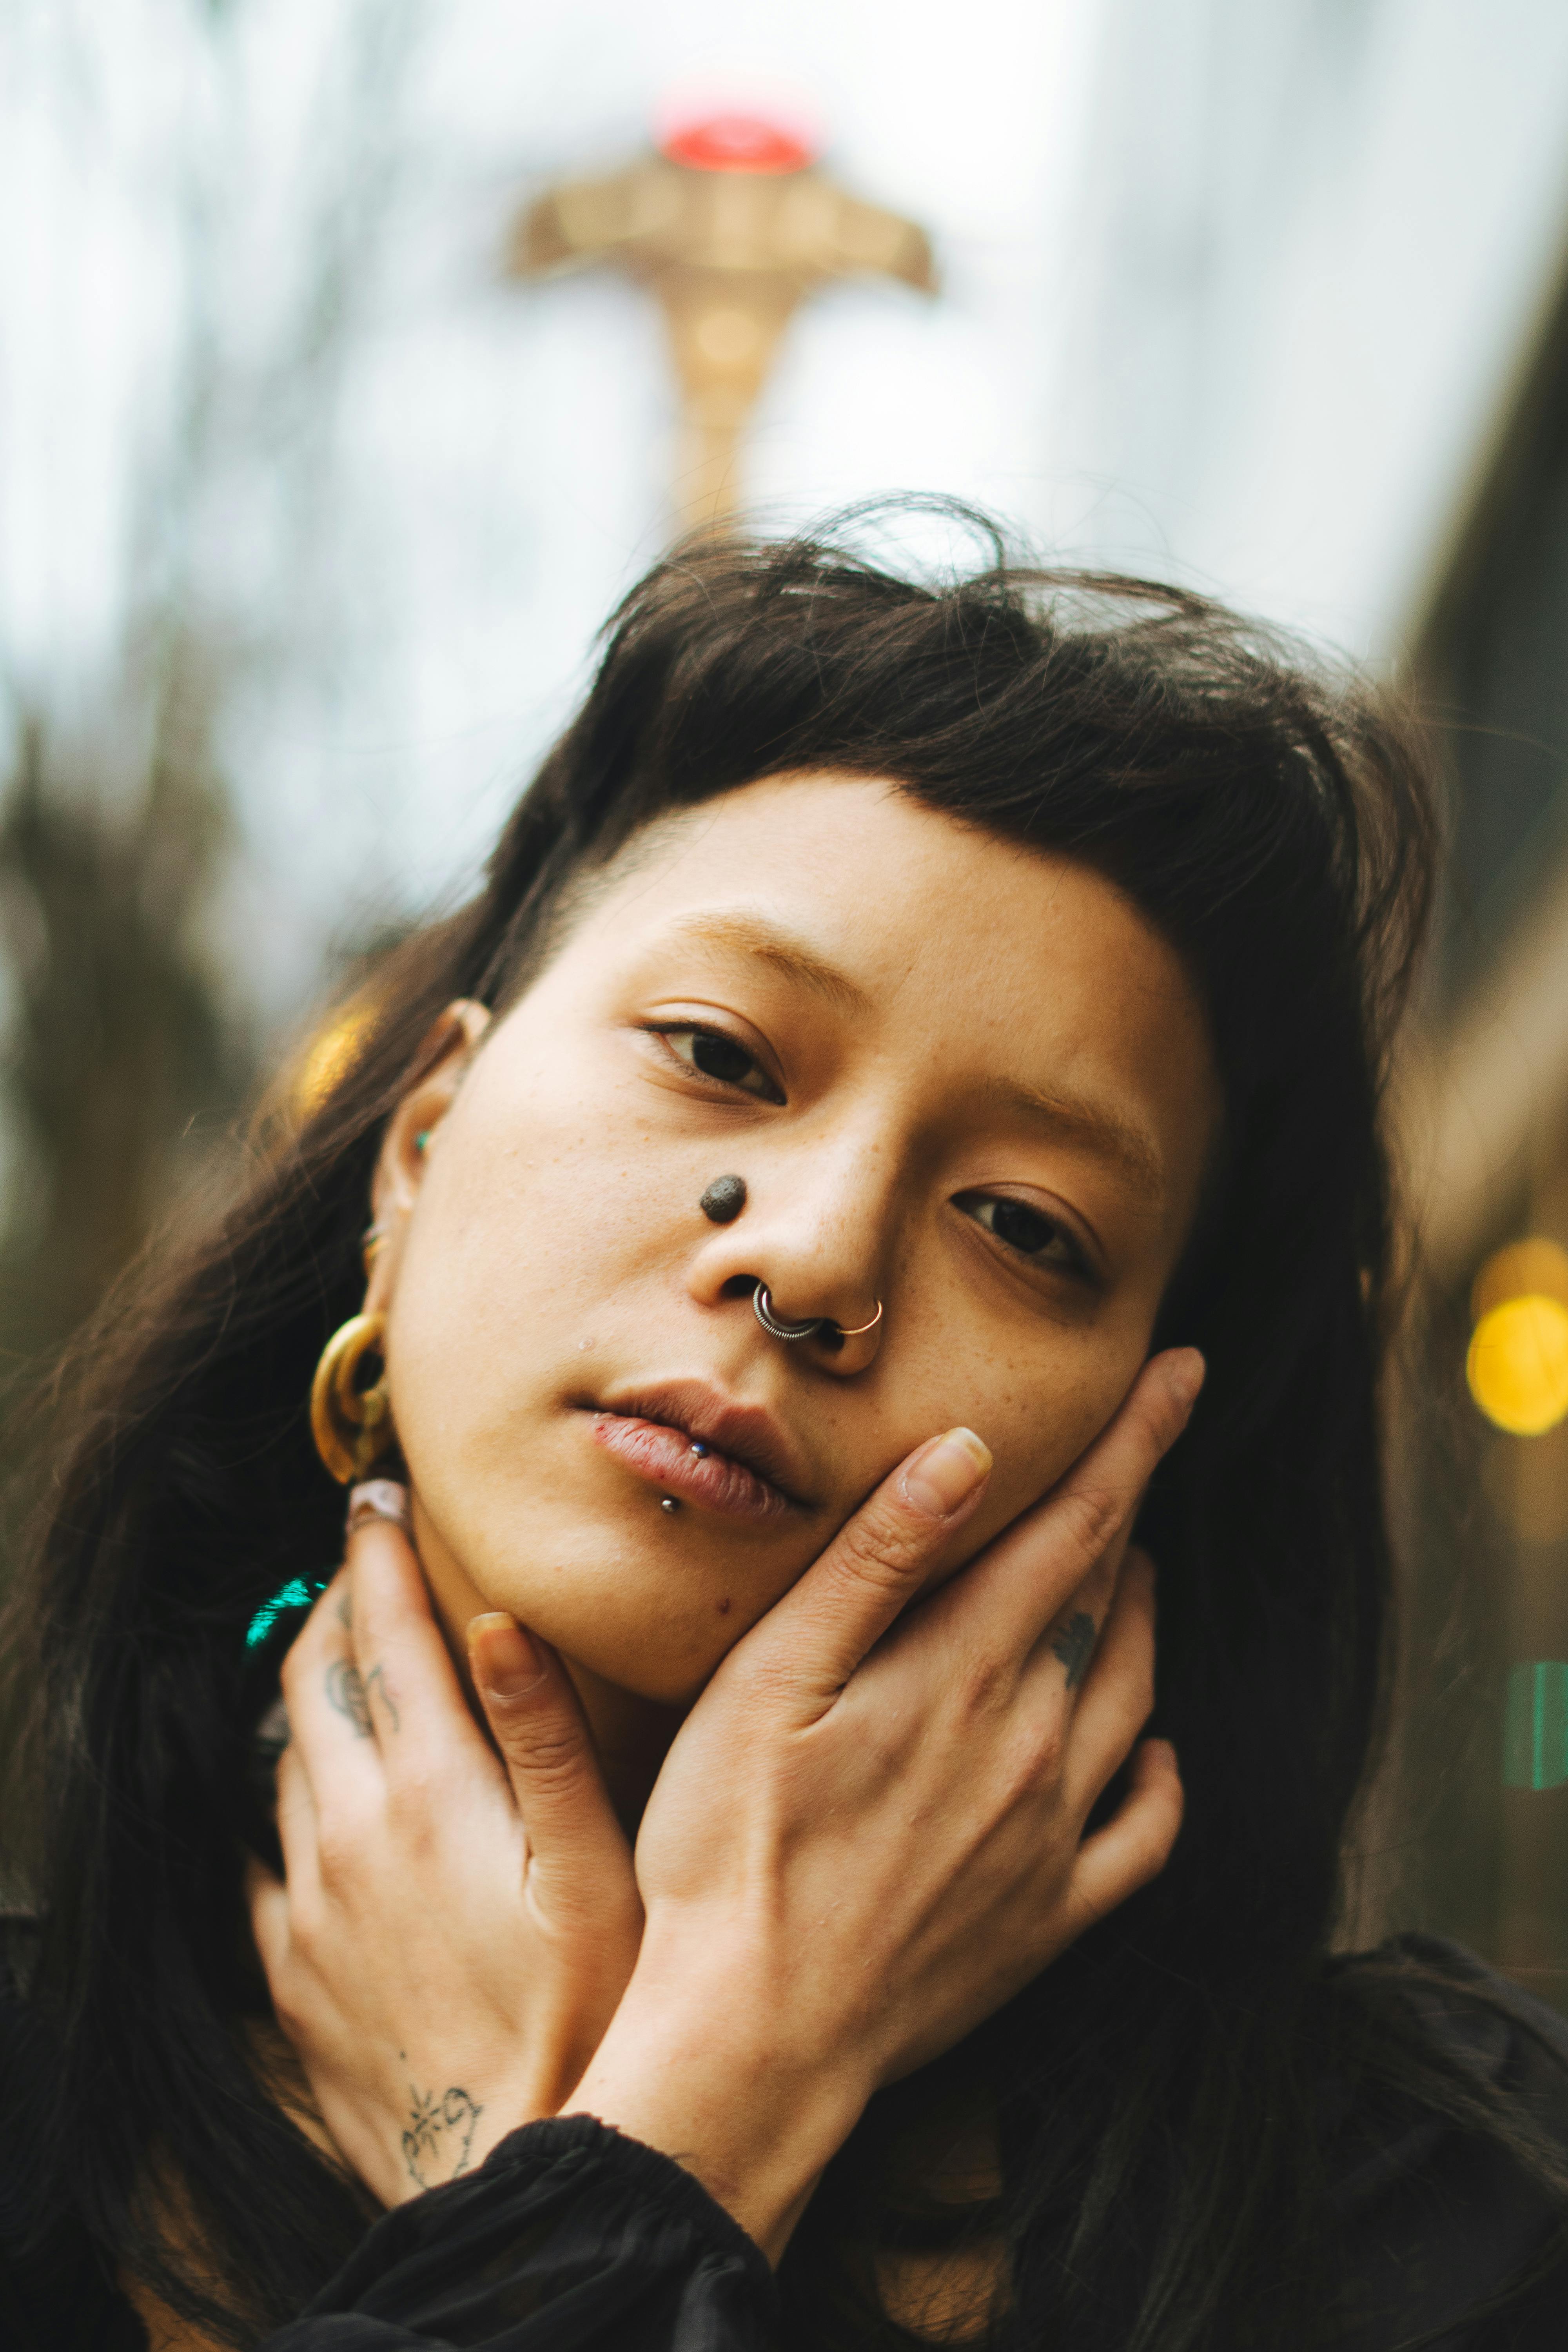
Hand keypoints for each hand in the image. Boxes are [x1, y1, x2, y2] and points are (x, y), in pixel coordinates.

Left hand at [247, 1494, 642, 2206]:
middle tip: (365, 1567)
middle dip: (336, 1607)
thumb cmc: (583, 2015)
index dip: (378, 1554)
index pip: (386, 1636)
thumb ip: (547, 1739)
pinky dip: (286, 1802)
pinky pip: (263, 1858)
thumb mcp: (595, 1868)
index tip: (375, 1497)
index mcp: (432, 1792)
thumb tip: (502, 1622)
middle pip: (315, 1680)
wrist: (506, 2165)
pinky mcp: (292, 1967)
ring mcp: (311, 1903)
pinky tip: (312, 1802)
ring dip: (310, 1697)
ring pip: (285, 1759)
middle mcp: (352, 1833)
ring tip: (349, 1668)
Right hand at [571, 1349, 1200, 2259]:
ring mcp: (1051, 1836)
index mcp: (966, 1672)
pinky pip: (1144, 1831)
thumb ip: (876, 1563)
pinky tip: (1153, 1748)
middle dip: (1131, 1507)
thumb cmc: (732, 1849)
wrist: (755, 2043)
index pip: (1081, 1524)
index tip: (1184, 1372)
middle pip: (1108, 1594)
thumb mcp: (773, 1680)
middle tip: (1140, 1447)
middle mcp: (1033, 1742)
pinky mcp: (1048, 1917)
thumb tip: (968, 1452)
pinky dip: (1160, 1773)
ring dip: (1140, 1616)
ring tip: (1130, 1570)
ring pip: (1133, 1692)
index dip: (1136, 1439)